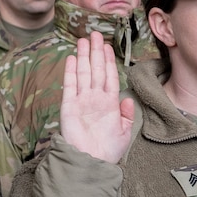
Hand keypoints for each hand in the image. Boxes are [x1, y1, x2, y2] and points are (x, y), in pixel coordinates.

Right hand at [59, 32, 135, 162]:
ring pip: (83, 73)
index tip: (107, 46)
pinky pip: (69, 85)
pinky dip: (70, 72)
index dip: (108, 61)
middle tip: (94, 34)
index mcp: (110, 103)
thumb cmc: (108, 151)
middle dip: (95, 52)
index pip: (109, 76)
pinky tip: (70, 58)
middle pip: (95, 70)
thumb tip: (128, 100)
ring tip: (83, 40)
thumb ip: (126, 115)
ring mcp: (81, 101)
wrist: (90, 162)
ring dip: (83, 57)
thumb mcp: (124, 132)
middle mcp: (95, 98)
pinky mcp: (68, 106)